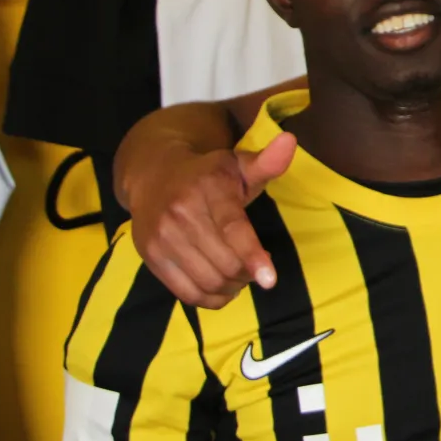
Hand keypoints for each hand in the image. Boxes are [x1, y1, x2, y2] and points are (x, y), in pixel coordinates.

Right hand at [132, 133, 295, 307]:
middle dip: (248, 273)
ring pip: (207, 282)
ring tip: (241, 276)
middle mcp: (180, 213)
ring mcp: (161, 237)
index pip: (232, 227)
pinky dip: (211, 299)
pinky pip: (186, 293)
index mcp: (208, 188)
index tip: (269, 280)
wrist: (154, 176)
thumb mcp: (238, 164)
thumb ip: (266, 162)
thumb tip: (290, 141)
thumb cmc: (209, 174)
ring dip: (232, 287)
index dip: (252, 255)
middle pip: (224, 262)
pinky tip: (223, 287)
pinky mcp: (150, 256)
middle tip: (257, 268)